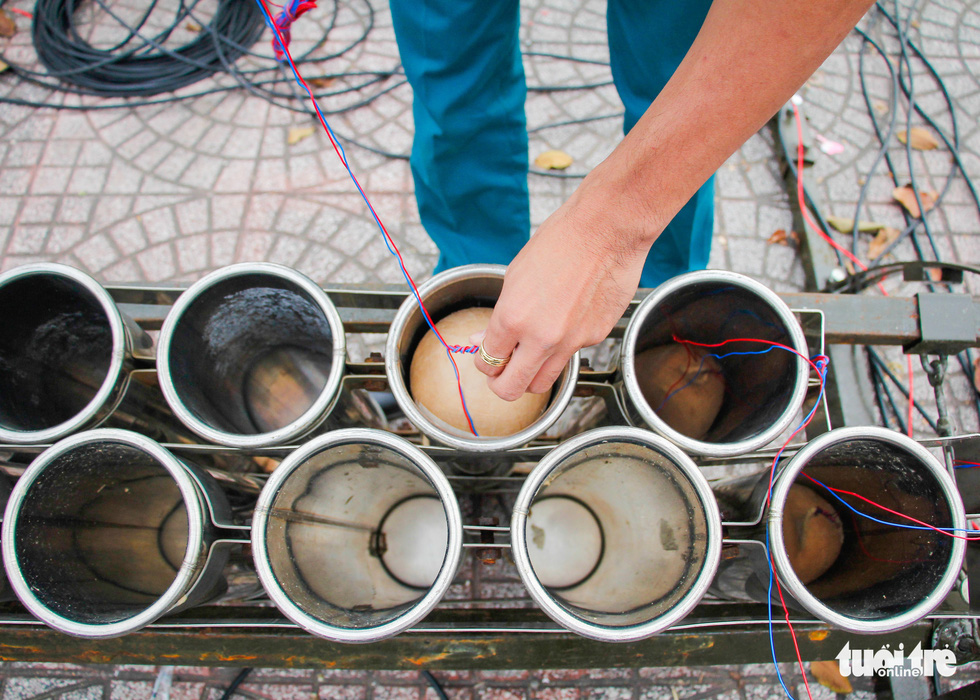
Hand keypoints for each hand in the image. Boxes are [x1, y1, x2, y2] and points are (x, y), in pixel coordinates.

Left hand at [474, 178, 655, 400]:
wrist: (606, 230)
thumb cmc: (559, 242)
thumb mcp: (515, 275)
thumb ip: (501, 315)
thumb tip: (483, 338)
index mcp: (512, 318)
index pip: (488, 361)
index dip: (484, 362)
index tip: (488, 356)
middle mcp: (541, 338)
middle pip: (511, 388)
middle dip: (501, 385)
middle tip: (502, 375)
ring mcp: (570, 342)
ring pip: (543, 383)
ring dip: (531, 376)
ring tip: (530, 359)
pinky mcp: (595, 338)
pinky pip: (571, 356)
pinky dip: (562, 349)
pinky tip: (565, 322)